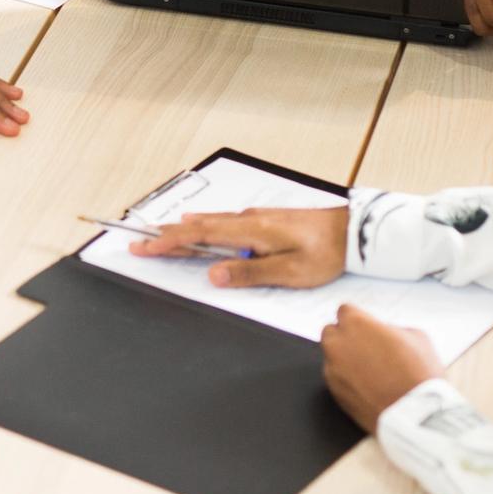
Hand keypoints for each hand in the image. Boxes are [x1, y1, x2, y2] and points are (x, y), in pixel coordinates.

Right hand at [129, 205, 349, 288]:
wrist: (353, 232)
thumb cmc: (326, 253)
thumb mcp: (290, 271)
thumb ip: (250, 273)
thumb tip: (213, 275)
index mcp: (251, 231)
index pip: (199, 237)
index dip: (168, 243)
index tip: (143, 247)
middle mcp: (248, 220)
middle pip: (198, 227)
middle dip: (166, 235)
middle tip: (138, 241)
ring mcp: (255, 218)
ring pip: (209, 223)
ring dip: (182, 230)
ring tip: (159, 234)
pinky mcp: (264, 220)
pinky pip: (223, 222)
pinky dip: (202, 226)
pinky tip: (198, 224)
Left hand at [319, 304, 443, 429]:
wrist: (416, 416)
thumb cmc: (419, 373)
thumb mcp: (415, 336)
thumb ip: (390, 329)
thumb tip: (381, 332)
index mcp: (355, 323)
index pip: (345, 310)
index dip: (358, 319)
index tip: (368, 328)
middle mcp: (337, 344)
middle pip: (332, 332)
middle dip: (345, 337)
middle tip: (367, 347)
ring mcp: (333, 370)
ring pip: (332, 357)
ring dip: (344, 359)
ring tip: (370, 370)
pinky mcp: (334, 393)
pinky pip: (336, 379)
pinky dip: (346, 380)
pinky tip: (368, 386)